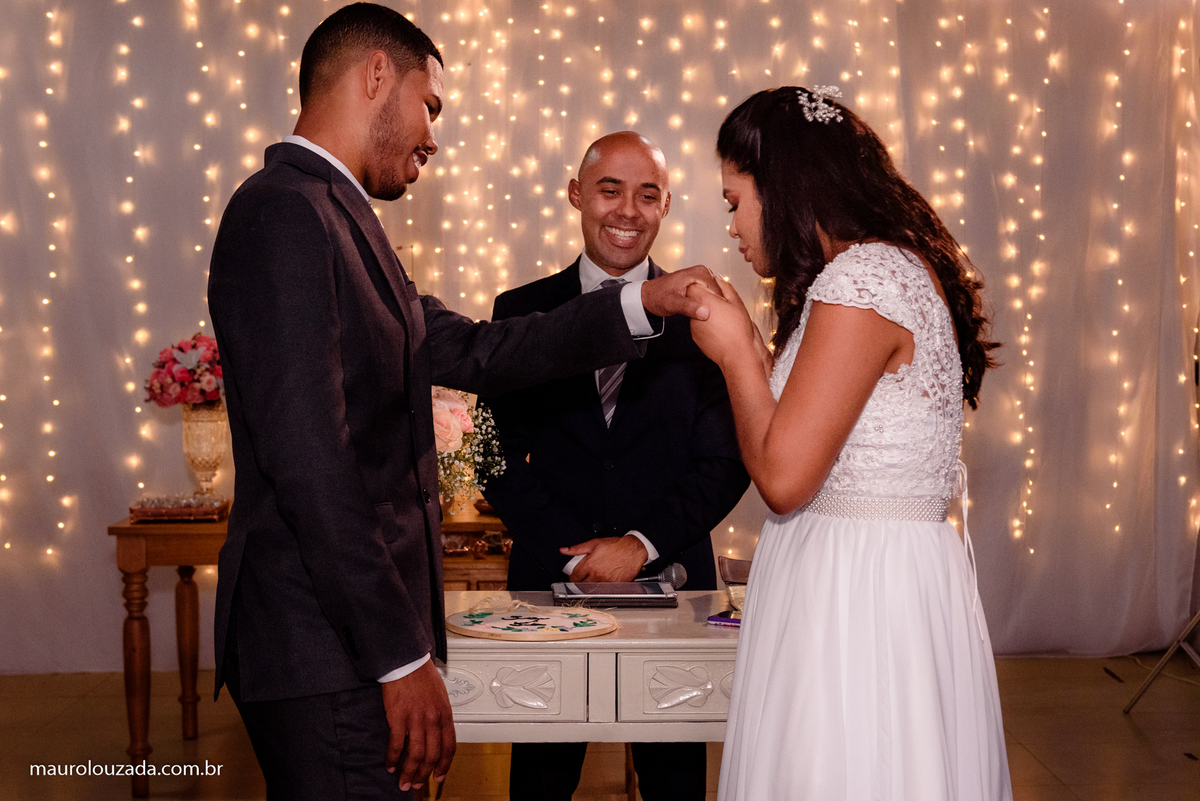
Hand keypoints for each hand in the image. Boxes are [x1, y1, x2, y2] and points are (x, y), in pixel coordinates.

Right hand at [382, 659, 455, 791]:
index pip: (449, 747)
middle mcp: (433, 719)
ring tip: (403, 781)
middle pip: (431, 755)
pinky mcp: (398, 718)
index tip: (439, 776)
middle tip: (417, 784)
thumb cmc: (422, 676)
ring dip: (409, 772)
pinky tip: (390, 765)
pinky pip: (396, 745)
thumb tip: (438, 734)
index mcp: (445, 714)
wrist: (406, 662)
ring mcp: (416, 720)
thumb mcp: (440, 696)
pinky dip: (392, 758)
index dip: (444, 765)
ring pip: (415, 755)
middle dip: (424, 774)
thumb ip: (440, 716)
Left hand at [562, 535, 647, 581]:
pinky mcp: (615, 585)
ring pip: (592, 589)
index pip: (574, 576)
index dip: (572, 577)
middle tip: (583, 578)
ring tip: (594, 579)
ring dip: (591, 586)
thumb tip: (564, 550)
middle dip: (580, 582)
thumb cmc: (616, 546)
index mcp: (590, 564)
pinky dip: (602, 587)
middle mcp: (597, 574)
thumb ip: (577, 548)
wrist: (633, 550)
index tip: (574, 576)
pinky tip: (604, 581)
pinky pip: (604, 590)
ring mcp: (606, 581)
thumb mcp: (594, 543)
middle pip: (582, 584)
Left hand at [641, 265, 722, 320]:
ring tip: (709, 315)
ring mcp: (700, 276)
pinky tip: (705, 311)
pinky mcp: (698, 282)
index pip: (718, 290)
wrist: (648, 295)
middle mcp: (701, 271)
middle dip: (717, 304)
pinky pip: (710, 292)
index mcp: (697, 273)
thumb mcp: (672, 304)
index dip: (718, 304)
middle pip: (719, 290)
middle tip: (712, 317)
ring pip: (715, 292)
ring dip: (714, 304)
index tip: (716, 316)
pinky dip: (709, 301)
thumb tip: (705, 313)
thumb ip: (689, 308)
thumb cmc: (657, 298)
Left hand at [686, 277, 768, 373]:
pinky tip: (721, 329)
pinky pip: (700, 326)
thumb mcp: (736, 302)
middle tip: (723, 305)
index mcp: (703, 300)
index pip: (694, 285)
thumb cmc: (738, 330)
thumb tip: (718, 279)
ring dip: (707, 313)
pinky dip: (708, 325)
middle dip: (706, 299)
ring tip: (724, 319)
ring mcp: (693, 326)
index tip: (716, 290)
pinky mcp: (696, 337)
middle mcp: (694, 312)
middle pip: (695, 300)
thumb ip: (725, 287)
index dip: (705, 285)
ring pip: (698, 313)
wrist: (737, 356)